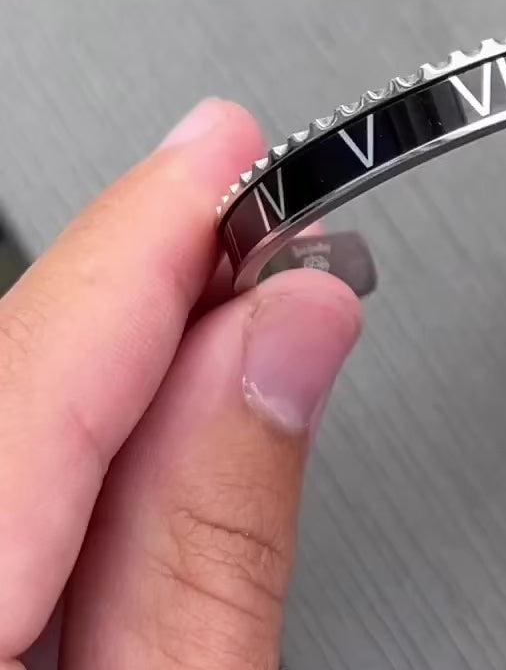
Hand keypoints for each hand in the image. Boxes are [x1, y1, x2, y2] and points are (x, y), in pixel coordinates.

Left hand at [3, 99, 362, 668]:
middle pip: (6, 370)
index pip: (30, 371)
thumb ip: (222, 539)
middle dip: (150, 286)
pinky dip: (71, 423)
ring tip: (238, 312)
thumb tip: (290, 333)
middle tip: (271, 227)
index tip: (236, 154)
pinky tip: (149, 404)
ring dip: (123, 352)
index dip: (149, 241)